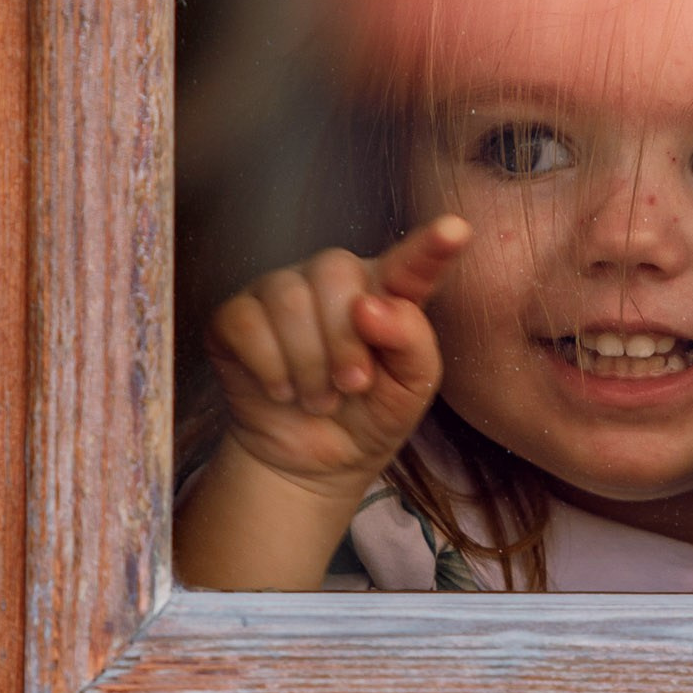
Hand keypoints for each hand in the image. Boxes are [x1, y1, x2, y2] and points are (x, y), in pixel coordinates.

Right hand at [203, 214, 471, 501]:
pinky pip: (245, 321)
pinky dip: (268, 366)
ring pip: (289, 298)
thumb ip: (412, 343)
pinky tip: (281, 391)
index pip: (411, 261)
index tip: (456, 229)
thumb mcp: (410, 390)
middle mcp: (333, 281)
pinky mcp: (236, 317)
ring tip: (319, 399)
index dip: (432, 246)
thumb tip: (369, 307)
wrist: (311, 463)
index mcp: (387, 291)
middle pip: (335, 273)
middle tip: (352, 387)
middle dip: (344, 342)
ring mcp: (280, 292)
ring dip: (308, 364)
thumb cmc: (369, 417)